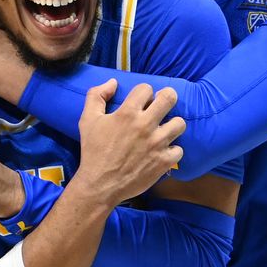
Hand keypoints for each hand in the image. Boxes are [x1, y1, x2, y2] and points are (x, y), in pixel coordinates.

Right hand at [75, 79, 184, 204]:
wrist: (100, 184)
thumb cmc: (93, 150)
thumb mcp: (87, 120)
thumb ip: (96, 95)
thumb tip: (113, 82)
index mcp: (127, 113)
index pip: (146, 88)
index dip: (143, 92)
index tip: (140, 101)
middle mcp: (146, 125)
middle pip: (170, 98)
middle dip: (167, 98)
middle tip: (161, 106)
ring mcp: (157, 144)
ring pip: (179, 123)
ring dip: (172, 125)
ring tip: (163, 130)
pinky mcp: (164, 161)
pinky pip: (179, 150)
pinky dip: (171, 151)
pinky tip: (162, 152)